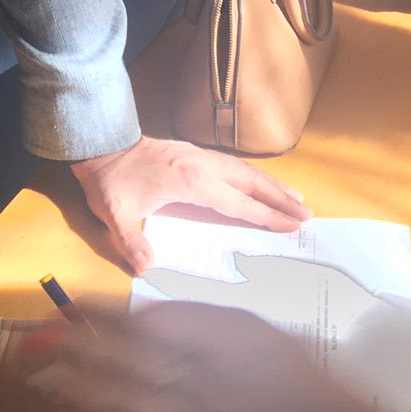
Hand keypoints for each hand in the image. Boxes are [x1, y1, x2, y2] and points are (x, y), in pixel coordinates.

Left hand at [35, 305, 401, 411]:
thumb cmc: (289, 363)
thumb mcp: (244, 324)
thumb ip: (196, 319)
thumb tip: (146, 316)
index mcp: (210, 340)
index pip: (144, 321)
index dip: (102, 313)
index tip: (69, 305)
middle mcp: (200, 377)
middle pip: (129, 362)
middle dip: (82, 351)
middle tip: (41, 343)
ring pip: (134, 408)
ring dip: (88, 396)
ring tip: (51, 387)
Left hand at [71, 137, 309, 275]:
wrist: (102, 142)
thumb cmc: (110, 181)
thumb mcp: (113, 214)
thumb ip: (130, 241)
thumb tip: (144, 268)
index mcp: (191, 181)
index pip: (238, 204)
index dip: (266, 217)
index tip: (292, 226)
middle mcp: (203, 165)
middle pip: (252, 183)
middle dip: (281, 199)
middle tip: (309, 213)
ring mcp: (200, 155)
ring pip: (245, 171)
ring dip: (272, 184)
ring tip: (296, 196)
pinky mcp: (195, 152)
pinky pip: (234, 165)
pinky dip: (254, 175)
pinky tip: (259, 182)